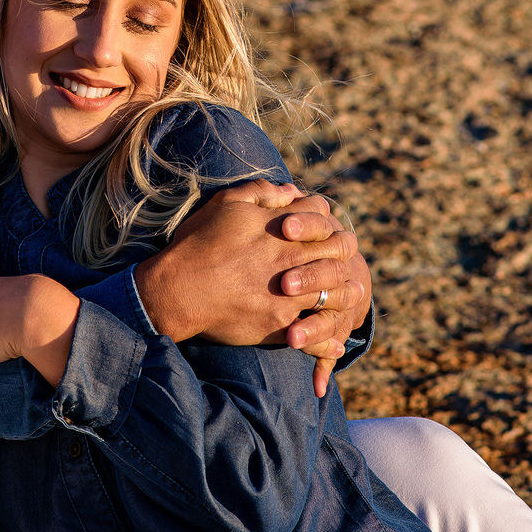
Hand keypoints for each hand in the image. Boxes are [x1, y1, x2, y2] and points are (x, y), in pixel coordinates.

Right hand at [134, 179, 370, 396]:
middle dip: (345, 252)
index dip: (326, 218)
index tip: (325, 224)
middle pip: (336, 253)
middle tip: (349, 257)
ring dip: (347, 292)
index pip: (321, 217)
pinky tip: (335, 341)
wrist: (178, 290)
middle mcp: (291, 260)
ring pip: (333, 292)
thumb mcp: (225, 203)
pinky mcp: (279, 324)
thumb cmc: (198, 243)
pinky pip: (314, 334)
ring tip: (354, 293)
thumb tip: (290, 191)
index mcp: (281, 229)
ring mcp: (288, 295)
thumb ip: (261, 193)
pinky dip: (328, 339)